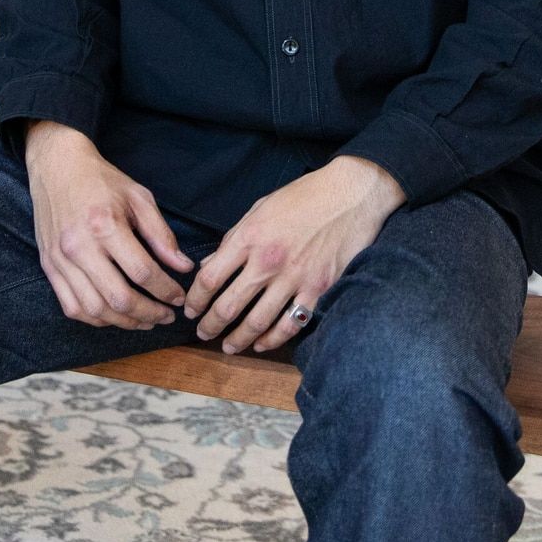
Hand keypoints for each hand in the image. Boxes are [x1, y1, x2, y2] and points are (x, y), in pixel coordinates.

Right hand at [23, 119, 194, 330]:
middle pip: (118, 298)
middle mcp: (79, 247)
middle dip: (149, 314)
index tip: (179, 297)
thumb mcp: (139, 198)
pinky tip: (114, 315)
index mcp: (105, 225)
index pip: (142, 272)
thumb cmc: (101, 180)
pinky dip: (96, 319)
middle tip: (166, 316)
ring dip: (124, 322)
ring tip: (145, 320)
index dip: (166, 290)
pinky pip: (72, 307)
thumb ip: (161, 235)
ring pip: (94, 309)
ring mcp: (60, 260)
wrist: (57, 167)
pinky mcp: (49, 267)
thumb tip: (183, 267)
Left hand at [184, 155, 405, 354]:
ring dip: (238, 339)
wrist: (351, 194)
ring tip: (228, 346)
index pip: (210, 277)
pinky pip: (290, 323)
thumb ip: (234, 238)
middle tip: (203, 333)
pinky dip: (273, 339)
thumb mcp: (261, 208)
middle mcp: (268, 261)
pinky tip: (262, 344)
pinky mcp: (318, 289)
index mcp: (249, 237)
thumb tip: (209, 263)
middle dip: (210, 325)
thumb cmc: (304, 196)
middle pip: (229, 305)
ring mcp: (294, 278)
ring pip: (257, 321)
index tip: (191, 309)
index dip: (196, 299)